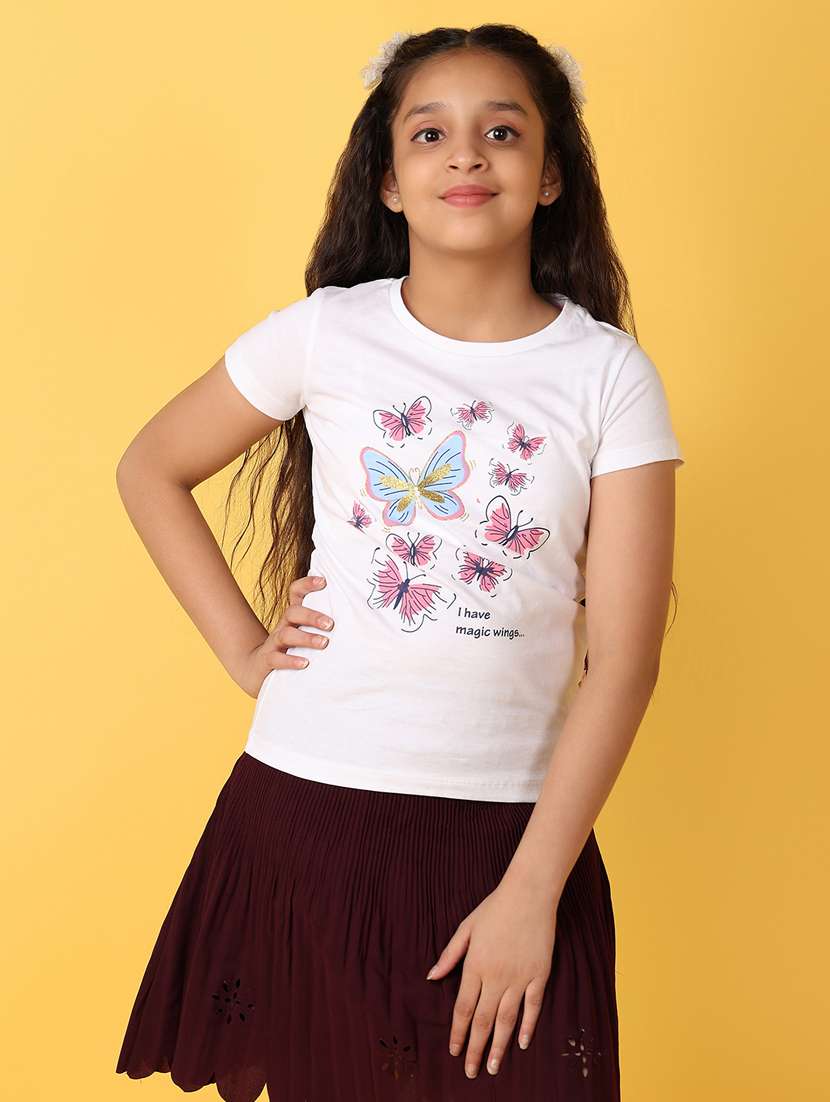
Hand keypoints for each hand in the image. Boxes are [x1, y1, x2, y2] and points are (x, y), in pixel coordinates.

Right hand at [236, 574, 333, 696]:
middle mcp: (283, 625)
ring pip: (286, 634)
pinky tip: (305, 664)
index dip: (307, 584)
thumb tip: (362, 621)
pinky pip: (276, 658)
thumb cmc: (292, 648)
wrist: (257, 668)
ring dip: (306, 638)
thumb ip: (326, 626)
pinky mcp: (267, 660)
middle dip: (312, 616)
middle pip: (293, 612)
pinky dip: (290, 660)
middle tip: (330, 624)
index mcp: (294, 616)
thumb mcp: (306, 633)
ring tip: (324, 643)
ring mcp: (274, 643)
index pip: (296, 592)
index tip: (324, 582)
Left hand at [426, 881, 557, 1077]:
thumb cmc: (494, 909)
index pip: (463, 1008)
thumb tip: (432, 977)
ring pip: (507, 1020)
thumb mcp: (466, 928)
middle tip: (471, 1072)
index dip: (458, 1033)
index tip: (454, 1051)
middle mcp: (496, 976)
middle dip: (475, 1048)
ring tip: (492, 1067)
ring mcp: (519, 977)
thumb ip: (450, 955)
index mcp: (475, 965)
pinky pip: (532, 1006)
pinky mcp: (538, 975)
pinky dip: (528, 1026)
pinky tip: (523, 1043)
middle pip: (483, 1020)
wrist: (529, 894)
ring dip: (498, 1046)